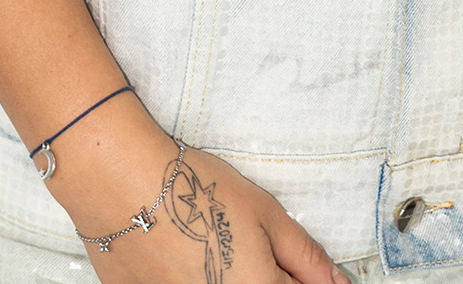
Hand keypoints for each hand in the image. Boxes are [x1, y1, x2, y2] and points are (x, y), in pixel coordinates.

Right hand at [52, 111, 349, 283]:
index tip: (294, 265)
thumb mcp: (266, 215)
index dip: (303, 278)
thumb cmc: (195, 194)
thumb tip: (338, 283)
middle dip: (267, 276)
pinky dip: (197, 278)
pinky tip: (188, 260)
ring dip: (234, 277)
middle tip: (247, 249)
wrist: (124, 187)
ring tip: (213, 249)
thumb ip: (306, 257)